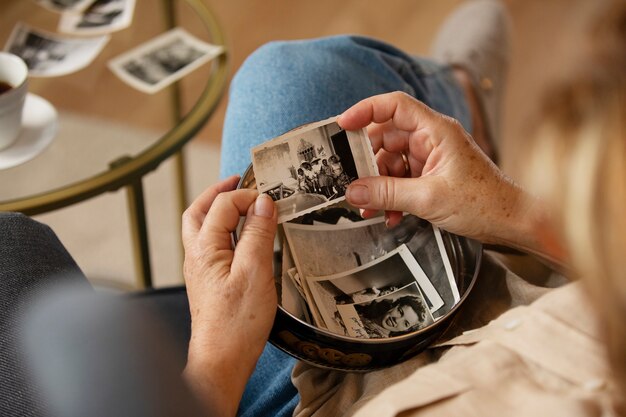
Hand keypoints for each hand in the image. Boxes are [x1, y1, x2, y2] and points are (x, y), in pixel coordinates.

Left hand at [181, 175, 277, 416]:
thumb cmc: (237, 322)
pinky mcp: (208, 282)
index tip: (270, 200)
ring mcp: (200, 270)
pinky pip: (211, 245)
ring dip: (217, 210)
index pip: (223, 206)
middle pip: (198, 212)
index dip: (246, 196)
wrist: (221, 360)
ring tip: (238, 203)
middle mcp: (196, 256)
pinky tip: (239, 237)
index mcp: (205, 248)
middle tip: (237, 180)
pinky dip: (222, 230)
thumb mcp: (256, 272)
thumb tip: (264, 203)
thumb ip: (258, 234)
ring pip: (201, 229)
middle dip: (217, 192)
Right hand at [338, 92, 549, 253]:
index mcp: (435, 130)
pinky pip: (400, 180)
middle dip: (367, 163)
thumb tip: (353, 191)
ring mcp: (430, 158)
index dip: (366, 111)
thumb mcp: (429, 198)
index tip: (342, 125)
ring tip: (371, 209)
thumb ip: (387, 193)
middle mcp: (431, 139)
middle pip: (385, 139)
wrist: (512, 223)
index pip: (394, 106)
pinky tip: (389, 215)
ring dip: (378, 186)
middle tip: (352, 182)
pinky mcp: (430, 176)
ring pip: (390, 163)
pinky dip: (390, 196)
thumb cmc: (485, 202)